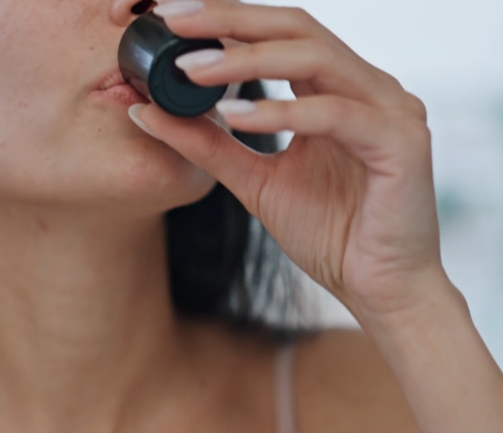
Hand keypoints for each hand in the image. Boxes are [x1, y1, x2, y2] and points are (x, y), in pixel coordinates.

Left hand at [132, 0, 448, 324]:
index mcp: (337, 89)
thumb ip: (209, 145)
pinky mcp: (401, 143)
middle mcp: (367, 87)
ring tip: (190, 70)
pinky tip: (232, 117)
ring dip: (246, 60)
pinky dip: (281, 113)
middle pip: (295, 29)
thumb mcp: (254, 181)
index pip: (278, 35)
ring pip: (313, 58)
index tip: (170, 17)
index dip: (226, 19)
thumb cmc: (330, 234)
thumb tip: (146, 112)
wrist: (380, 290)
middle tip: (173, 18)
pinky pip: (335, 114)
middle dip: (229, 20)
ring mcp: (390, 109)